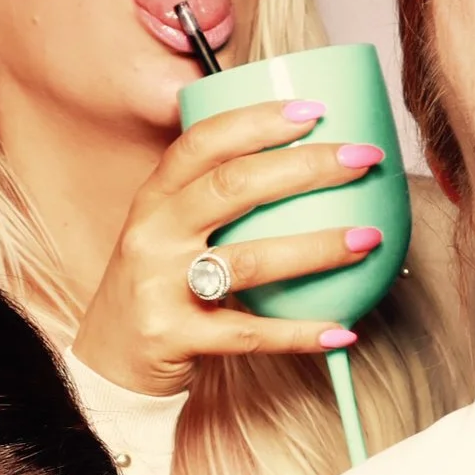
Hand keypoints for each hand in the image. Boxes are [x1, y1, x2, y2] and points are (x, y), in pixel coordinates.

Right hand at [72, 100, 385, 397]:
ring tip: (368, 238)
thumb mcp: (167, 232)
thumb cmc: (157, 288)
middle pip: (233, 187)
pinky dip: (299, 334)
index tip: (314, 110)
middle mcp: (152, 235)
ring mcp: (159, 287)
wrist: (107, 363)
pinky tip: (342, 331)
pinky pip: (248, 334)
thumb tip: (306, 161)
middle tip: (362, 158)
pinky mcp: (173, 336)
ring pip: (248, 260)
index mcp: (154, 198)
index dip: (259, 120)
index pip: (203, 142)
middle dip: (306, 167)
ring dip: (316, 248)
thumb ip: (213, 200)